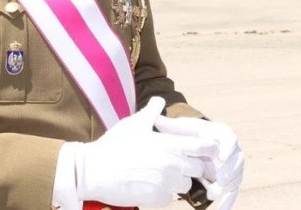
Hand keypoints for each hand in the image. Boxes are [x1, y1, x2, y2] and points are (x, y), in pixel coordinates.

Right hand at [76, 97, 217, 207]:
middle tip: (176, 163)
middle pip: (199, 168)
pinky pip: (170, 199)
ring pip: (186, 186)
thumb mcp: (134, 124)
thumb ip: (152, 112)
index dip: (206, 148)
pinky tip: (152, 186)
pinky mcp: (156, 199)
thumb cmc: (115, 144)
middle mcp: (173, 164)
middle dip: (191, 166)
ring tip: (162, 175)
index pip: (204, 147)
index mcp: (171, 144)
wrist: (94, 170)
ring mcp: (166, 183)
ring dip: (178, 181)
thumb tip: (159, 100)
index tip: (199, 150)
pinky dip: (164, 194)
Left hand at [155, 115, 244, 209]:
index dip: (228, 147)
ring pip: (236, 177)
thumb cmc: (188, 135)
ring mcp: (232, 166)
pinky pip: (232, 192)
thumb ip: (172, 127)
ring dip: (228, 187)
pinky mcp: (230, 181)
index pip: (229, 139)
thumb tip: (157, 120)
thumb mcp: (181, 129)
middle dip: (230, 170)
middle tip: (221, 180)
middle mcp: (231, 150)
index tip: (221, 155)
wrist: (195, 145)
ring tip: (213, 193)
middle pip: (237, 160)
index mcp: (221, 134)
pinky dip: (228, 202)